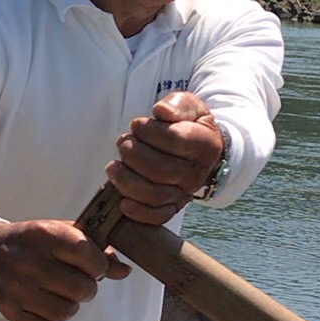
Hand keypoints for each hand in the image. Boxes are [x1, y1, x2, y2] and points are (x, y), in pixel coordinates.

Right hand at [0, 219, 129, 320]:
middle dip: (86, 288)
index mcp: (45, 234)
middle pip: (81, 288)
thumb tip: (125, 271)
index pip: (88, 255)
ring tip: (61, 294)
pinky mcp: (7, 308)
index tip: (93, 266)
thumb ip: (96, 250)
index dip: (98, 265)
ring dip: (70, 306)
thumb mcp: (64, 233)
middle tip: (76, 282)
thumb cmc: (36, 242)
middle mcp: (28, 260)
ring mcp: (16, 286)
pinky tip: (46, 307)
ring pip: (65, 311)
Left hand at [105, 91, 224, 225]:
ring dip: (127, 180)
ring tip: (114, 166)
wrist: (202, 150)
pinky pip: (158, 216)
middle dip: (132, 154)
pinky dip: (139, 213)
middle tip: (123, 142)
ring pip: (154, 194)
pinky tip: (123, 202)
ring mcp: (185, 193)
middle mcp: (196, 173)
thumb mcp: (190, 106)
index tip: (137, 125)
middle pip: (159, 169)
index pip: (174, 140)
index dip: (149, 131)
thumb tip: (162, 112)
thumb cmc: (189, 125)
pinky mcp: (174, 206)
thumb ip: (177, 104)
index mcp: (204, 145)